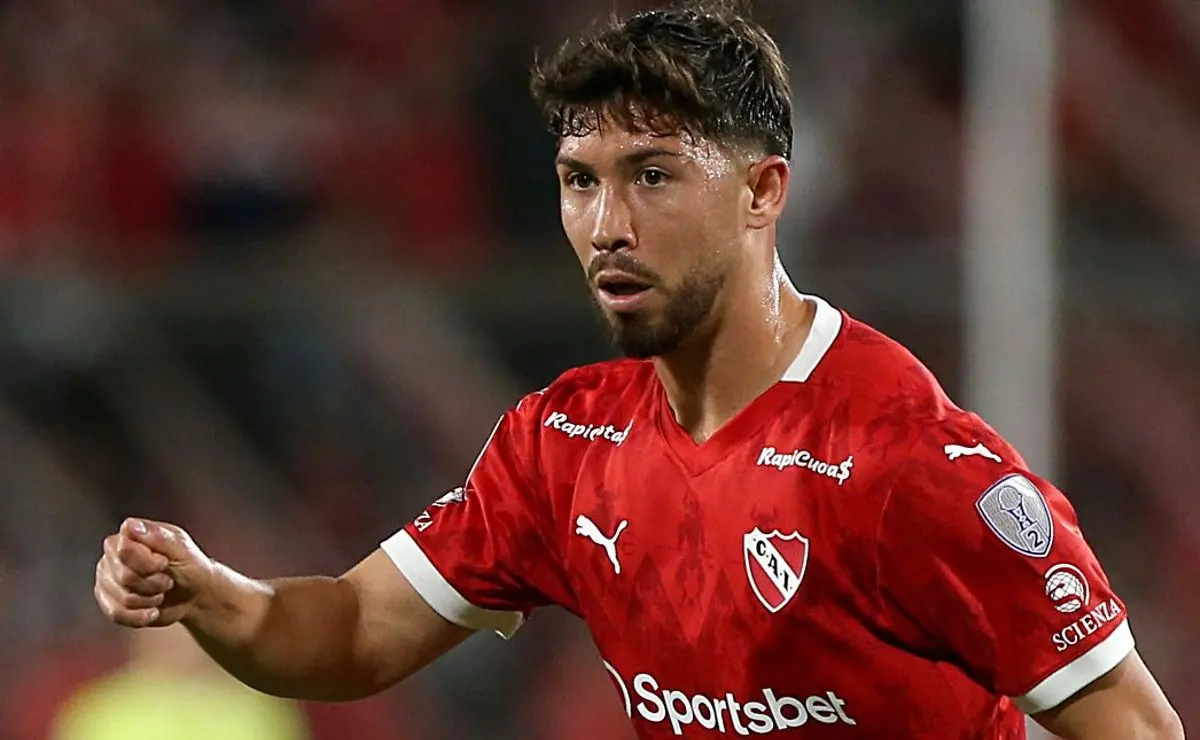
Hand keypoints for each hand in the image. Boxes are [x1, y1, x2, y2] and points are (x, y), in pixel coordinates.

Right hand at [94, 518, 215, 627]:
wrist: (195, 595)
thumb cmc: (190, 566)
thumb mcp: (182, 549)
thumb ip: (158, 537)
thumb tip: (130, 525)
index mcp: (129, 535)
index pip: (124, 550)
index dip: (148, 562)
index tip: (165, 563)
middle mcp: (112, 555)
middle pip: (124, 577)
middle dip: (154, 583)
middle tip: (168, 580)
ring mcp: (107, 578)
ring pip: (123, 598)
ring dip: (151, 599)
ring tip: (161, 592)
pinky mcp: (108, 601)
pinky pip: (117, 614)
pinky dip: (140, 616)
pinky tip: (152, 611)